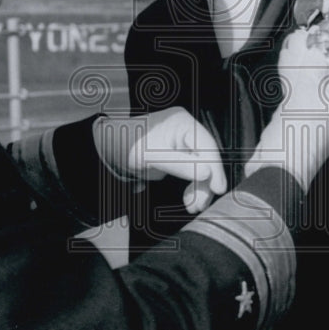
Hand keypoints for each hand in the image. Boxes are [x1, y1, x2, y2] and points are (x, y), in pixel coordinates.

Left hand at [94, 108, 226, 213]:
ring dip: (200, 188)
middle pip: (207, 158)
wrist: (109, 147)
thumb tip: (207, 173)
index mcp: (182, 123)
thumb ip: (180, 165)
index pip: (207, 146)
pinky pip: (194, 172)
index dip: (215, 168)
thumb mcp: (151, 157)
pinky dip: (193, 186)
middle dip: (205, 183)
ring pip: (203, 168)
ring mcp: (184, 143)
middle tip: (198, 205)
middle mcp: (187, 130)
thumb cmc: (127, 145)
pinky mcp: (181, 156)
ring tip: (192, 206)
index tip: (218, 188)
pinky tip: (189, 199)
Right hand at [244, 22, 328, 188]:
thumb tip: (308, 43)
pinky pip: (300, 88)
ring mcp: (317, 111)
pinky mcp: (299, 116)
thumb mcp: (305, 96)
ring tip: (293, 42)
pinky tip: (286, 63)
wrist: (276, 172)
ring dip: (302, 58)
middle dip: (317, 47)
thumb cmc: (297, 135)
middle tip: (305, 30)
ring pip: (313, 76)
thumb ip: (307, 66)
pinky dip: (293, 73)